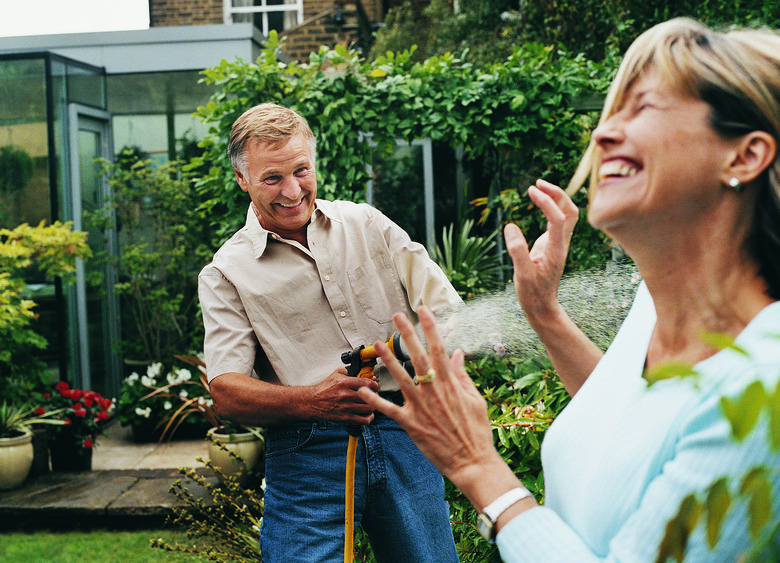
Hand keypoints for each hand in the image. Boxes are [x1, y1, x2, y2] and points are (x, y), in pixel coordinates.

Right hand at [311, 367, 379, 425]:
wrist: (312, 402)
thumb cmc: (322, 390)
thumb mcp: (333, 375)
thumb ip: (344, 371)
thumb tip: (352, 369)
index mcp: (344, 383)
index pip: (366, 383)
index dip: (374, 385)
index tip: (375, 386)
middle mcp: (346, 395)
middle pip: (369, 396)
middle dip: (375, 395)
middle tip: (374, 395)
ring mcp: (346, 407)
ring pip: (368, 408)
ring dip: (373, 406)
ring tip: (371, 405)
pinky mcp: (345, 417)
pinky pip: (362, 420)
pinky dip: (368, 418)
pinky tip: (367, 415)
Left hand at [358, 306, 501, 491]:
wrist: (472, 462)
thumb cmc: (476, 431)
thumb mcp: (475, 400)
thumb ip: (462, 376)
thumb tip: (457, 353)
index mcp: (450, 383)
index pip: (438, 348)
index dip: (430, 327)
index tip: (423, 310)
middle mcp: (433, 391)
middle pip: (417, 357)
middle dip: (407, 334)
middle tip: (397, 316)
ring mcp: (420, 407)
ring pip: (400, 378)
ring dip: (388, 360)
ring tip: (376, 344)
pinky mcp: (411, 424)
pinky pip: (389, 410)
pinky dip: (375, 400)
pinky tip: (363, 389)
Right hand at [504, 179, 577, 324]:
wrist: (542, 307)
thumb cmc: (532, 293)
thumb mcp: (521, 274)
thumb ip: (517, 250)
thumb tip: (510, 226)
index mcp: (555, 250)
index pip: (558, 218)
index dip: (547, 202)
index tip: (531, 191)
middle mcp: (561, 244)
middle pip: (570, 211)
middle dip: (557, 193)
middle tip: (538, 184)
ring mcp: (558, 244)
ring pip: (567, 214)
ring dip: (556, 198)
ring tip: (538, 188)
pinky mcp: (552, 245)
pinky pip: (558, 220)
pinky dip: (551, 207)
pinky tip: (539, 202)